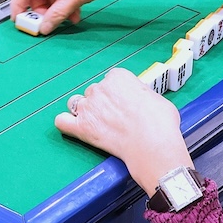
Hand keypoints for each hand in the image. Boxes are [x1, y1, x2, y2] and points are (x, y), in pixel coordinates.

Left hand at [56, 68, 192, 193]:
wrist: (153, 145)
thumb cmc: (161, 123)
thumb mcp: (157, 97)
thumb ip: (142, 94)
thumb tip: (140, 99)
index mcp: (118, 77)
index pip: (112, 80)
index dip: (120, 92)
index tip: (126, 103)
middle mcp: (99, 88)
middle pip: (95, 91)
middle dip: (103, 103)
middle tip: (117, 118)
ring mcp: (88, 107)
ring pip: (77, 103)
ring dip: (85, 111)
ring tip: (99, 123)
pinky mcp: (81, 128)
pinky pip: (62, 121)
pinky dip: (66, 123)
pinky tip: (75, 127)